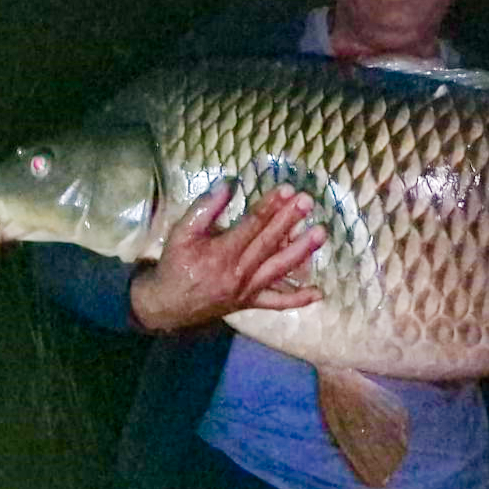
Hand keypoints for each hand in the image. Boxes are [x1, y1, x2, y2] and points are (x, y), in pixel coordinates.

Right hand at [130, 181, 325, 331]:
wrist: (167, 305)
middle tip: (308, 201)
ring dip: (301, 251)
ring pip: (278, 269)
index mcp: (221, 254)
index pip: (251, 226)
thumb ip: (204, 207)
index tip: (287, 190)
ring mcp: (248, 290)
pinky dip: (298, 300)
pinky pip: (277, 303)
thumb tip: (228, 183)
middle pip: (269, 243)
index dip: (270, 206)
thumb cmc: (176, 264)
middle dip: (289, 221)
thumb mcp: (182, 232)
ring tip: (321, 233)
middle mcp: (238, 273)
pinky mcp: (251, 303)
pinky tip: (318, 292)